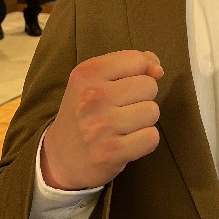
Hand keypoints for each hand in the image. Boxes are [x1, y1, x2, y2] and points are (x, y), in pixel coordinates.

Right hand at [41, 50, 163, 189]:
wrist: (60, 158)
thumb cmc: (86, 113)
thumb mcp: (97, 79)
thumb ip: (132, 65)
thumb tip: (158, 70)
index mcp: (87, 73)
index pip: (138, 60)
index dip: (138, 74)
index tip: (121, 87)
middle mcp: (93, 97)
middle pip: (149, 86)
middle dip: (142, 98)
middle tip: (120, 110)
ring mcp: (102, 126)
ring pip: (153, 111)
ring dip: (143, 121)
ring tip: (122, 126)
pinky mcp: (111, 152)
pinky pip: (151, 137)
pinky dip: (144, 141)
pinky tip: (126, 143)